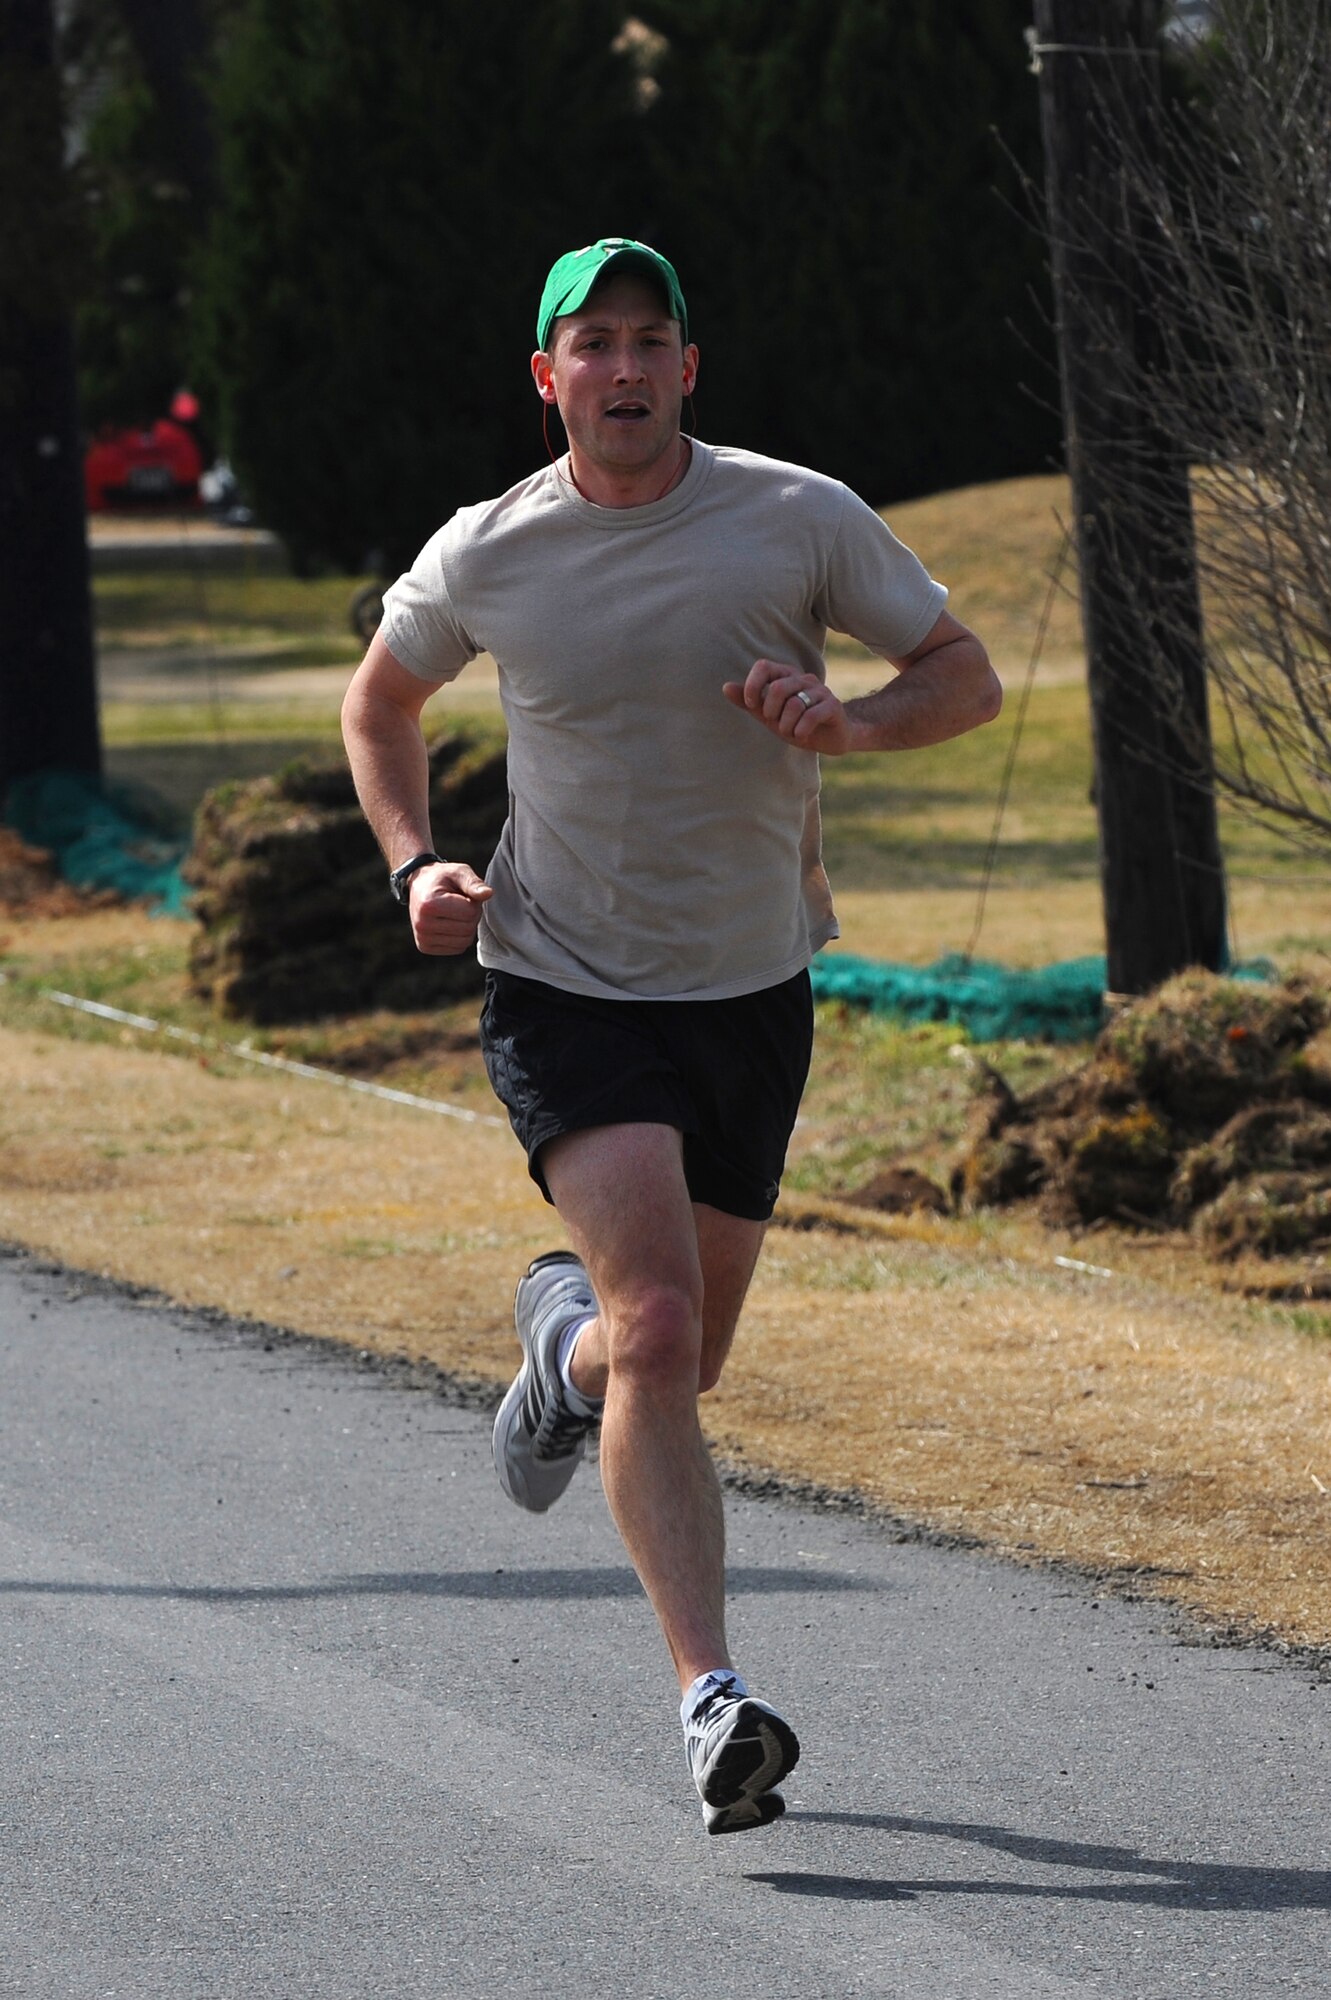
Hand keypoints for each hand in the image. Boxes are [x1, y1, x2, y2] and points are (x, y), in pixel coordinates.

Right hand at [408, 860, 492, 954]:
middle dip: (471, 916)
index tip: (464, 895)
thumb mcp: (458, 872)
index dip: (474, 903)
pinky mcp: (425, 947)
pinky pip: (458, 948)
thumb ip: (473, 883)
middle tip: (461, 903)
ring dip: (467, 927)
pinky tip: (450, 923)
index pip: (470, 913)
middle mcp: (422, 925)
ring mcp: (422, 938)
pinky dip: (460, 937)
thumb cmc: (442, 878)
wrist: (419, 886)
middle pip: (468, 929)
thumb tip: (488, 893)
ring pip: (464, 942)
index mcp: (429, 905)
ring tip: (455, 912)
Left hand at [722, 659, 854, 755]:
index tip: (751, 704)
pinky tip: (801, 735)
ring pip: (794, 704)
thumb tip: (725, 687)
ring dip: (786, 725)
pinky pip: (811, 715)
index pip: (764, 666)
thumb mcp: (768, 715)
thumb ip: (749, 702)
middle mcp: (803, 679)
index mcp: (786, 676)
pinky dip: (801, 729)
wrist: (829, 739)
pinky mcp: (833, 705)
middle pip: (777, 688)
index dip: (753, 685)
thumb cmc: (796, 724)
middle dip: (770, 712)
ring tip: (790, 732)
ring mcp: (820, 690)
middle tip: (775, 723)